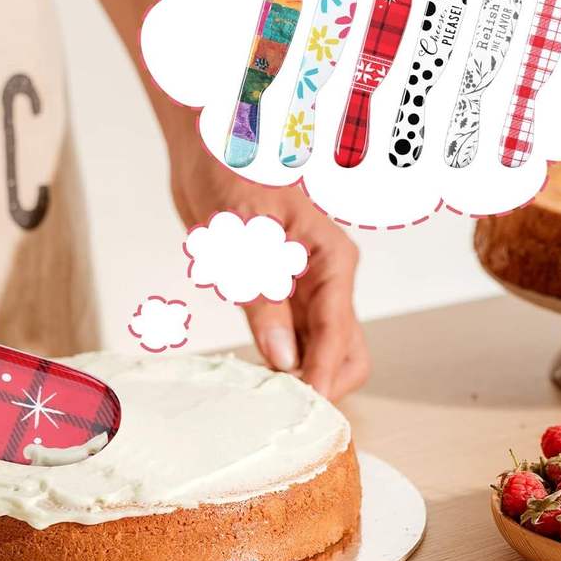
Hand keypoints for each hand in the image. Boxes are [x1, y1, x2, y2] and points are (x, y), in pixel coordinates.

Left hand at [170, 137, 369, 400]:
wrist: (211, 153)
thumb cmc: (230, 178)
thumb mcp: (243, 239)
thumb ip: (264, 300)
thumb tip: (283, 357)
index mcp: (332, 261)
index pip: (339, 333)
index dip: (324, 375)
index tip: (307, 408)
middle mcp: (330, 281)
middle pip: (349, 353)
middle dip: (325, 384)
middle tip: (282, 407)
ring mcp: (310, 291)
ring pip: (327, 353)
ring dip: (304, 378)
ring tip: (265, 397)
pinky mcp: (287, 297)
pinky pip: (297, 342)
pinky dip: (283, 364)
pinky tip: (255, 374)